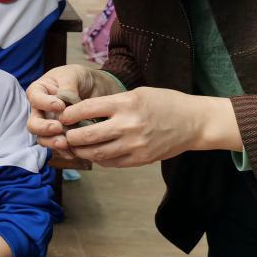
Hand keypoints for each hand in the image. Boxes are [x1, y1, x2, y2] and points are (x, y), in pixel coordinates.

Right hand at [26, 66, 122, 156]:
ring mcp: (50, 125)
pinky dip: (64, 151)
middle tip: (58, 127)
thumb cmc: (79, 78)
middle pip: (33, 124)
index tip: (60, 105)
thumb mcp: (73, 75)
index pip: (35, 99)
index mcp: (39, 91)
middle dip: (44, 128)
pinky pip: (58, 147)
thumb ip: (67, 87)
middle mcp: (41, 110)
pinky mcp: (61, 136)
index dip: (45, 104)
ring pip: (43, 138)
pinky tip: (73, 152)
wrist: (96, 89)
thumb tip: (64, 102)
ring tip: (66, 143)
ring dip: (52, 142)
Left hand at [60, 88, 240, 166]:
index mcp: (126, 103)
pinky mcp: (139, 159)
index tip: (62, 116)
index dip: (69, 114)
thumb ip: (112, 103)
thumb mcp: (138, 93)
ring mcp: (134, 145)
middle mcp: (128, 125)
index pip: (87, 109)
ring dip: (81, 151)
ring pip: (96, 153)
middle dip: (70, 136)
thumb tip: (83, 113)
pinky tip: (95, 153)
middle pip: (87, 135)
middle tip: (64, 134)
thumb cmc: (165, 103)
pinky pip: (111, 162)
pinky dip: (99, 159)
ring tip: (75, 146)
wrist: (194, 122)